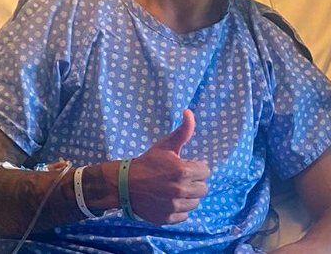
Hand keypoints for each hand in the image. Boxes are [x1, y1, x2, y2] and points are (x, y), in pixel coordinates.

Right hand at [128, 109, 209, 223]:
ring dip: (189, 196)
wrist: (125, 184)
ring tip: (176, 189)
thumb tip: (189, 112)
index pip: (206, 172)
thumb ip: (183, 131)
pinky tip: (170, 200)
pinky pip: (185, 215)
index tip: (187, 166)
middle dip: (195, 182)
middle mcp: (180, 190)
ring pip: (195, 202)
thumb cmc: (148, 163)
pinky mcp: (168, 218)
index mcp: (183, 171)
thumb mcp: (165, 145)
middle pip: (203, 188)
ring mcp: (174, 206)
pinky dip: (180, 208)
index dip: (197, 167)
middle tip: (182, 178)